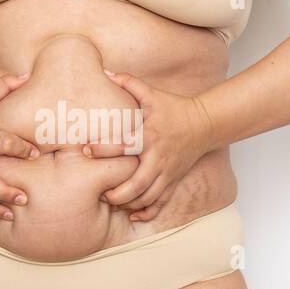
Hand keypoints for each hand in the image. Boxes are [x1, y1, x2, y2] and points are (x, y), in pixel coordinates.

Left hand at [83, 69, 216, 221]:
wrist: (205, 124)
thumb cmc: (174, 108)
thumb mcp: (152, 93)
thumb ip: (129, 82)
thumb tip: (106, 71)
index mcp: (149, 135)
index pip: (124, 145)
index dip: (102, 149)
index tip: (84, 151)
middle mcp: (158, 157)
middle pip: (137, 183)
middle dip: (117, 193)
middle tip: (100, 193)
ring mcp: (167, 172)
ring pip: (147, 197)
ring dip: (129, 204)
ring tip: (112, 203)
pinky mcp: (173, 180)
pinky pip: (161, 202)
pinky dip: (147, 213)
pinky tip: (134, 217)